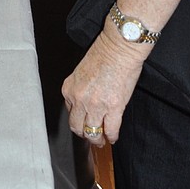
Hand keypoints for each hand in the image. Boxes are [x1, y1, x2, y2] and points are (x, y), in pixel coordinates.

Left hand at [62, 26, 145, 147]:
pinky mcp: (113, 108)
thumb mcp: (82, 71)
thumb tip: (87, 103)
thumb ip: (81, 88)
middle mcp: (79, 99)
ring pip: (92, 132)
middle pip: (77, 126)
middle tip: (90, 137)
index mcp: (69, 88)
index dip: (78, 119)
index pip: (70, 111)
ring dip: (96, 140)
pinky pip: (110, 129)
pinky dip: (112, 136)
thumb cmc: (105, 53)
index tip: (83, 122)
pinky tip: (113, 137)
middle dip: (84, 134)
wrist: (120, 47)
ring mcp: (95, 105)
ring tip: (101, 141)